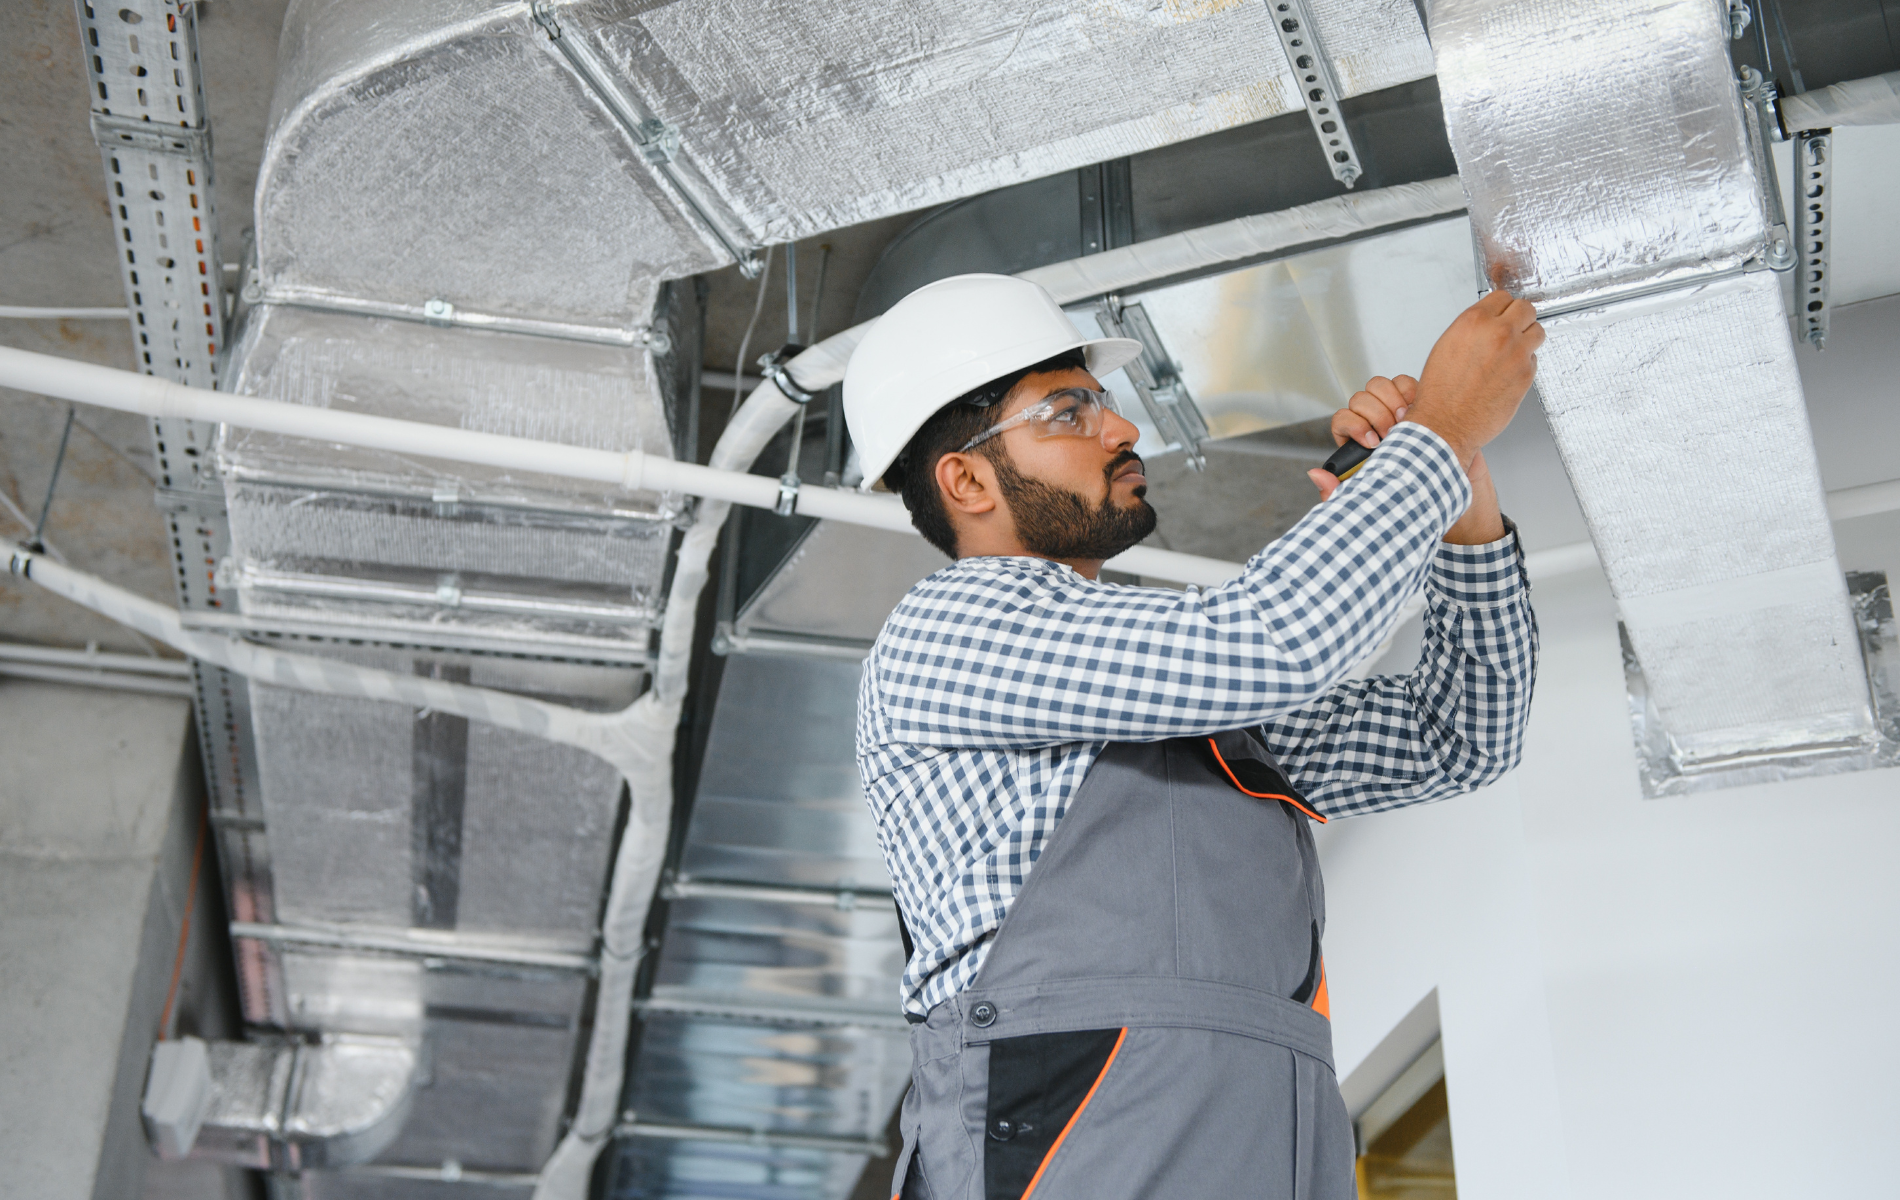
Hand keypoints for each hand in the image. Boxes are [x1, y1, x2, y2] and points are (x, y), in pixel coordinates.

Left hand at [1307, 374, 1507, 544]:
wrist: (1447, 496)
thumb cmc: (1407, 499)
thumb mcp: (1370, 501)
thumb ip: (1338, 492)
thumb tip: (1316, 474)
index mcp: (1357, 445)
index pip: (1343, 420)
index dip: (1353, 425)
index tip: (1372, 442)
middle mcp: (1374, 423)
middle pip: (1360, 399)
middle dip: (1374, 414)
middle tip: (1392, 434)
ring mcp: (1396, 411)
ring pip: (1379, 386)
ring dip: (1390, 401)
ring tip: (1406, 422)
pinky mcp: (1417, 403)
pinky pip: (1405, 383)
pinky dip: (1409, 391)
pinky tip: (1418, 411)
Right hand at [1404, 290, 1542, 464]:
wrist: (1446, 425)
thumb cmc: (1440, 394)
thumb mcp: (1446, 347)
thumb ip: (1472, 329)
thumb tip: (1488, 323)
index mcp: (1474, 322)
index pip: (1502, 296)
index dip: (1502, 306)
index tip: (1502, 313)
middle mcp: (1498, 333)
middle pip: (1525, 308)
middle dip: (1519, 317)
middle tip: (1513, 327)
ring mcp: (1516, 354)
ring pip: (1537, 331)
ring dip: (1527, 337)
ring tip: (1514, 350)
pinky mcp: (1526, 375)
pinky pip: (1533, 359)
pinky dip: (1524, 363)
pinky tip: (1507, 373)